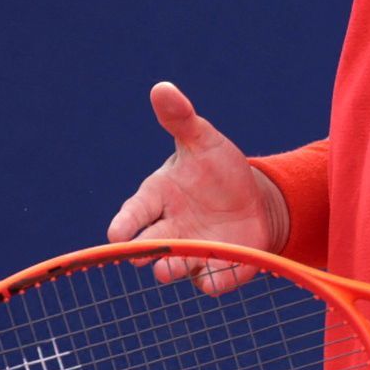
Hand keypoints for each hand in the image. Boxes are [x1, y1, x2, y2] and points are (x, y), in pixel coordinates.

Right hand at [106, 82, 289, 294]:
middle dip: (144, 252)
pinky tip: (221, 275)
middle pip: (149, 245)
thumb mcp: (203, 141)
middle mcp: (169, 229)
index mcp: (158, 198)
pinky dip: (215, 280)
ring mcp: (192, 252)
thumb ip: (181, 119)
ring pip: (176, 267)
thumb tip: (162, 88)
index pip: (134, 213)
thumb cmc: (218, 169)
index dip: (124, 224)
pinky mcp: (218, 269)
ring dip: (173, 269)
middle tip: (141, 256)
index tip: (115, 235)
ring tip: (168, 270)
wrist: (254, 201)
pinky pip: (213, 281)